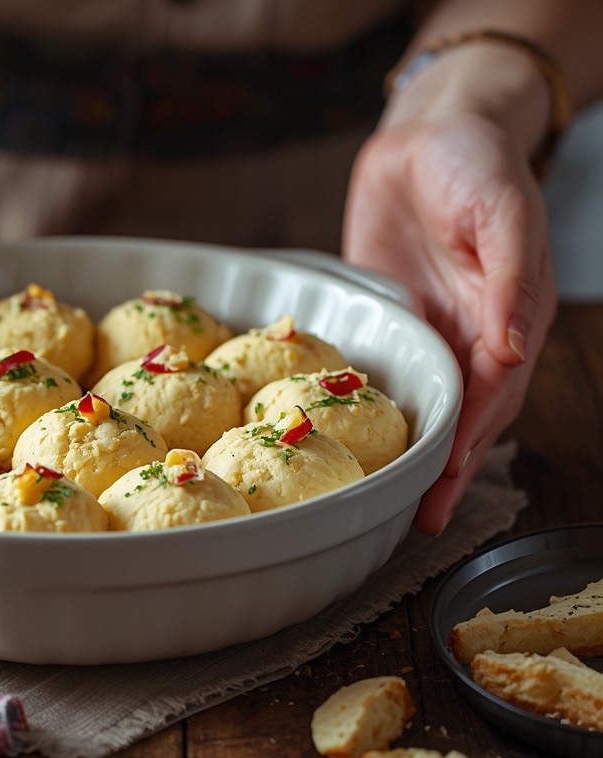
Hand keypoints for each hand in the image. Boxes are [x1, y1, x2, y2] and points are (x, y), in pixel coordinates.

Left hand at [343, 113, 555, 535]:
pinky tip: (349, 432)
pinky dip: (372, 403)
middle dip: (443, 466)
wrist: (427, 134)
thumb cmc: (476, 165)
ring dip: (410, 449)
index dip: (470, 441)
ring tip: (388, 497)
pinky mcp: (387, 317)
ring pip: (422, 401)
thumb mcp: (503, 213)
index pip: (491, 395)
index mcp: (506, 319)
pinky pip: (381, 367)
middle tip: (417, 517)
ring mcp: (425, 330)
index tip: (446, 483)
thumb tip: (513, 349)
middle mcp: (468, 335)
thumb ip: (511, 281)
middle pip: (460, 413)